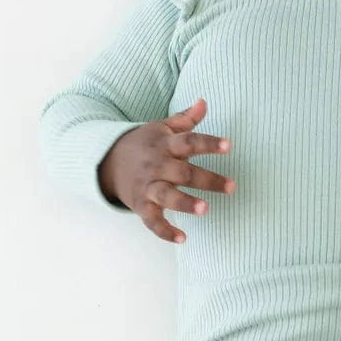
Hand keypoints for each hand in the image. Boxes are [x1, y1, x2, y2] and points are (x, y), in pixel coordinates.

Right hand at [98, 97, 235, 242]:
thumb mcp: (162, 128)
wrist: (108, 161)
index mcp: (165, 145)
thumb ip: (185, 120)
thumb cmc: (145, 144)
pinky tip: (182, 238)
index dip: (209, 143)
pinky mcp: (141, 206)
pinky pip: (152, 221)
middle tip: (232, 187)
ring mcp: (148, 186)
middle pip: (184, 173)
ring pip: (166, 196)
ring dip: (185, 202)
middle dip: (208, 180)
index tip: (229, 146)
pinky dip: (165, 231)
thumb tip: (204, 102)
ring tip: (204, 209)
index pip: (189, 141)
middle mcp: (157, 165)